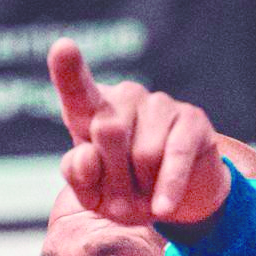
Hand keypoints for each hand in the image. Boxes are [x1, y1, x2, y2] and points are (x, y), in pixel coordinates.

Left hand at [48, 39, 231, 227]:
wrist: (175, 201)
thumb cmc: (125, 192)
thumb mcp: (94, 194)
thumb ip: (78, 176)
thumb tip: (86, 156)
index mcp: (92, 110)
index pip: (77, 91)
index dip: (69, 71)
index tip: (63, 48)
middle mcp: (125, 97)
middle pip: (109, 133)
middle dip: (114, 178)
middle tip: (122, 196)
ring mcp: (160, 104)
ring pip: (144, 153)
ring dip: (143, 188)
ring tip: (147, 193)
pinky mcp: (192, 119)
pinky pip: (174, 157)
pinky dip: (168, 187)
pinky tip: (163, 207)